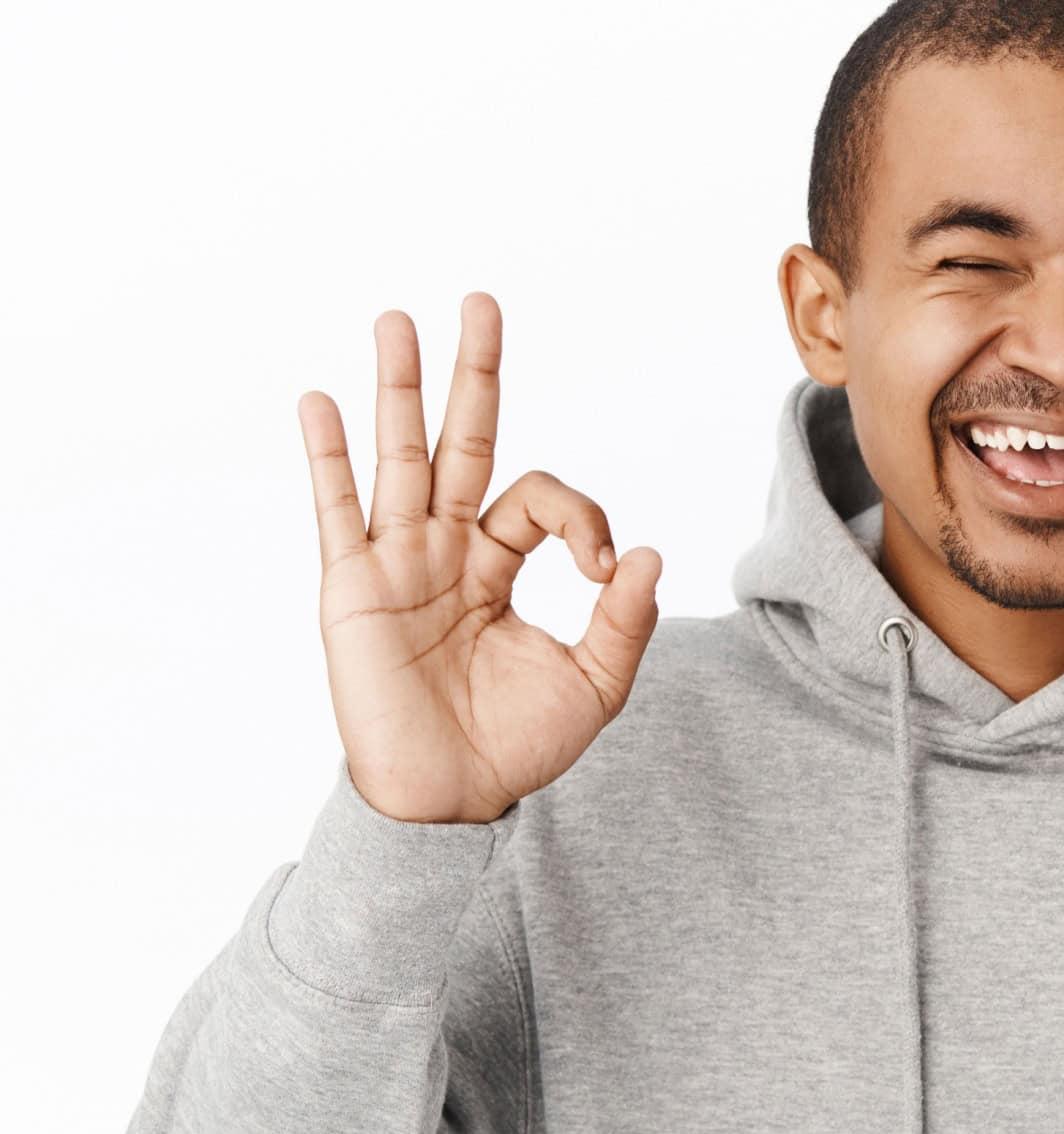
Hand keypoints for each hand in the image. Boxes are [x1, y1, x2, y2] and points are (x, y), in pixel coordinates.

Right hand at [298, 293, 662, 823]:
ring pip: (399, 459)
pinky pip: (337, 513)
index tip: (605, 568)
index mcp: (496, 566)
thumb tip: (647, 555)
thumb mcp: (594, 682)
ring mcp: (394, 564)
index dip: (583, 519)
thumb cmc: (515, 746)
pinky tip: (318, 402)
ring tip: (397, 320)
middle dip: (472, 376)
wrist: (453, 802)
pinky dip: (328, 458)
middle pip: (460, 445)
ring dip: (398, 389)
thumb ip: (624, 620)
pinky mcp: (353, 591)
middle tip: (482, 303)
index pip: (539, 501)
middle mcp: (443, 552)